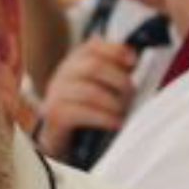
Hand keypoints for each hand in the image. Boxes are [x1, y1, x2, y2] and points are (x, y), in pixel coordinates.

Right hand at [35, 38, 137, 157]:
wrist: (63, 141)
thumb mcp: (102, 87)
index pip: (93, 46)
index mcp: (74, 63)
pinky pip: (81, 113)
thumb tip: (134, 62)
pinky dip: (104, 118)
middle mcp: (62, 75)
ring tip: (123, 112)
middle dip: (119, 79)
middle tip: (132, 94)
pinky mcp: (54, 115)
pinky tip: (116, 123)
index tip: (133, 61)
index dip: (115, 50)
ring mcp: (55, 95)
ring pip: (89, 91)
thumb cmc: (88, 111)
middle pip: (93, 66)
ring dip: (113, 102)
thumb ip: (115, 73)